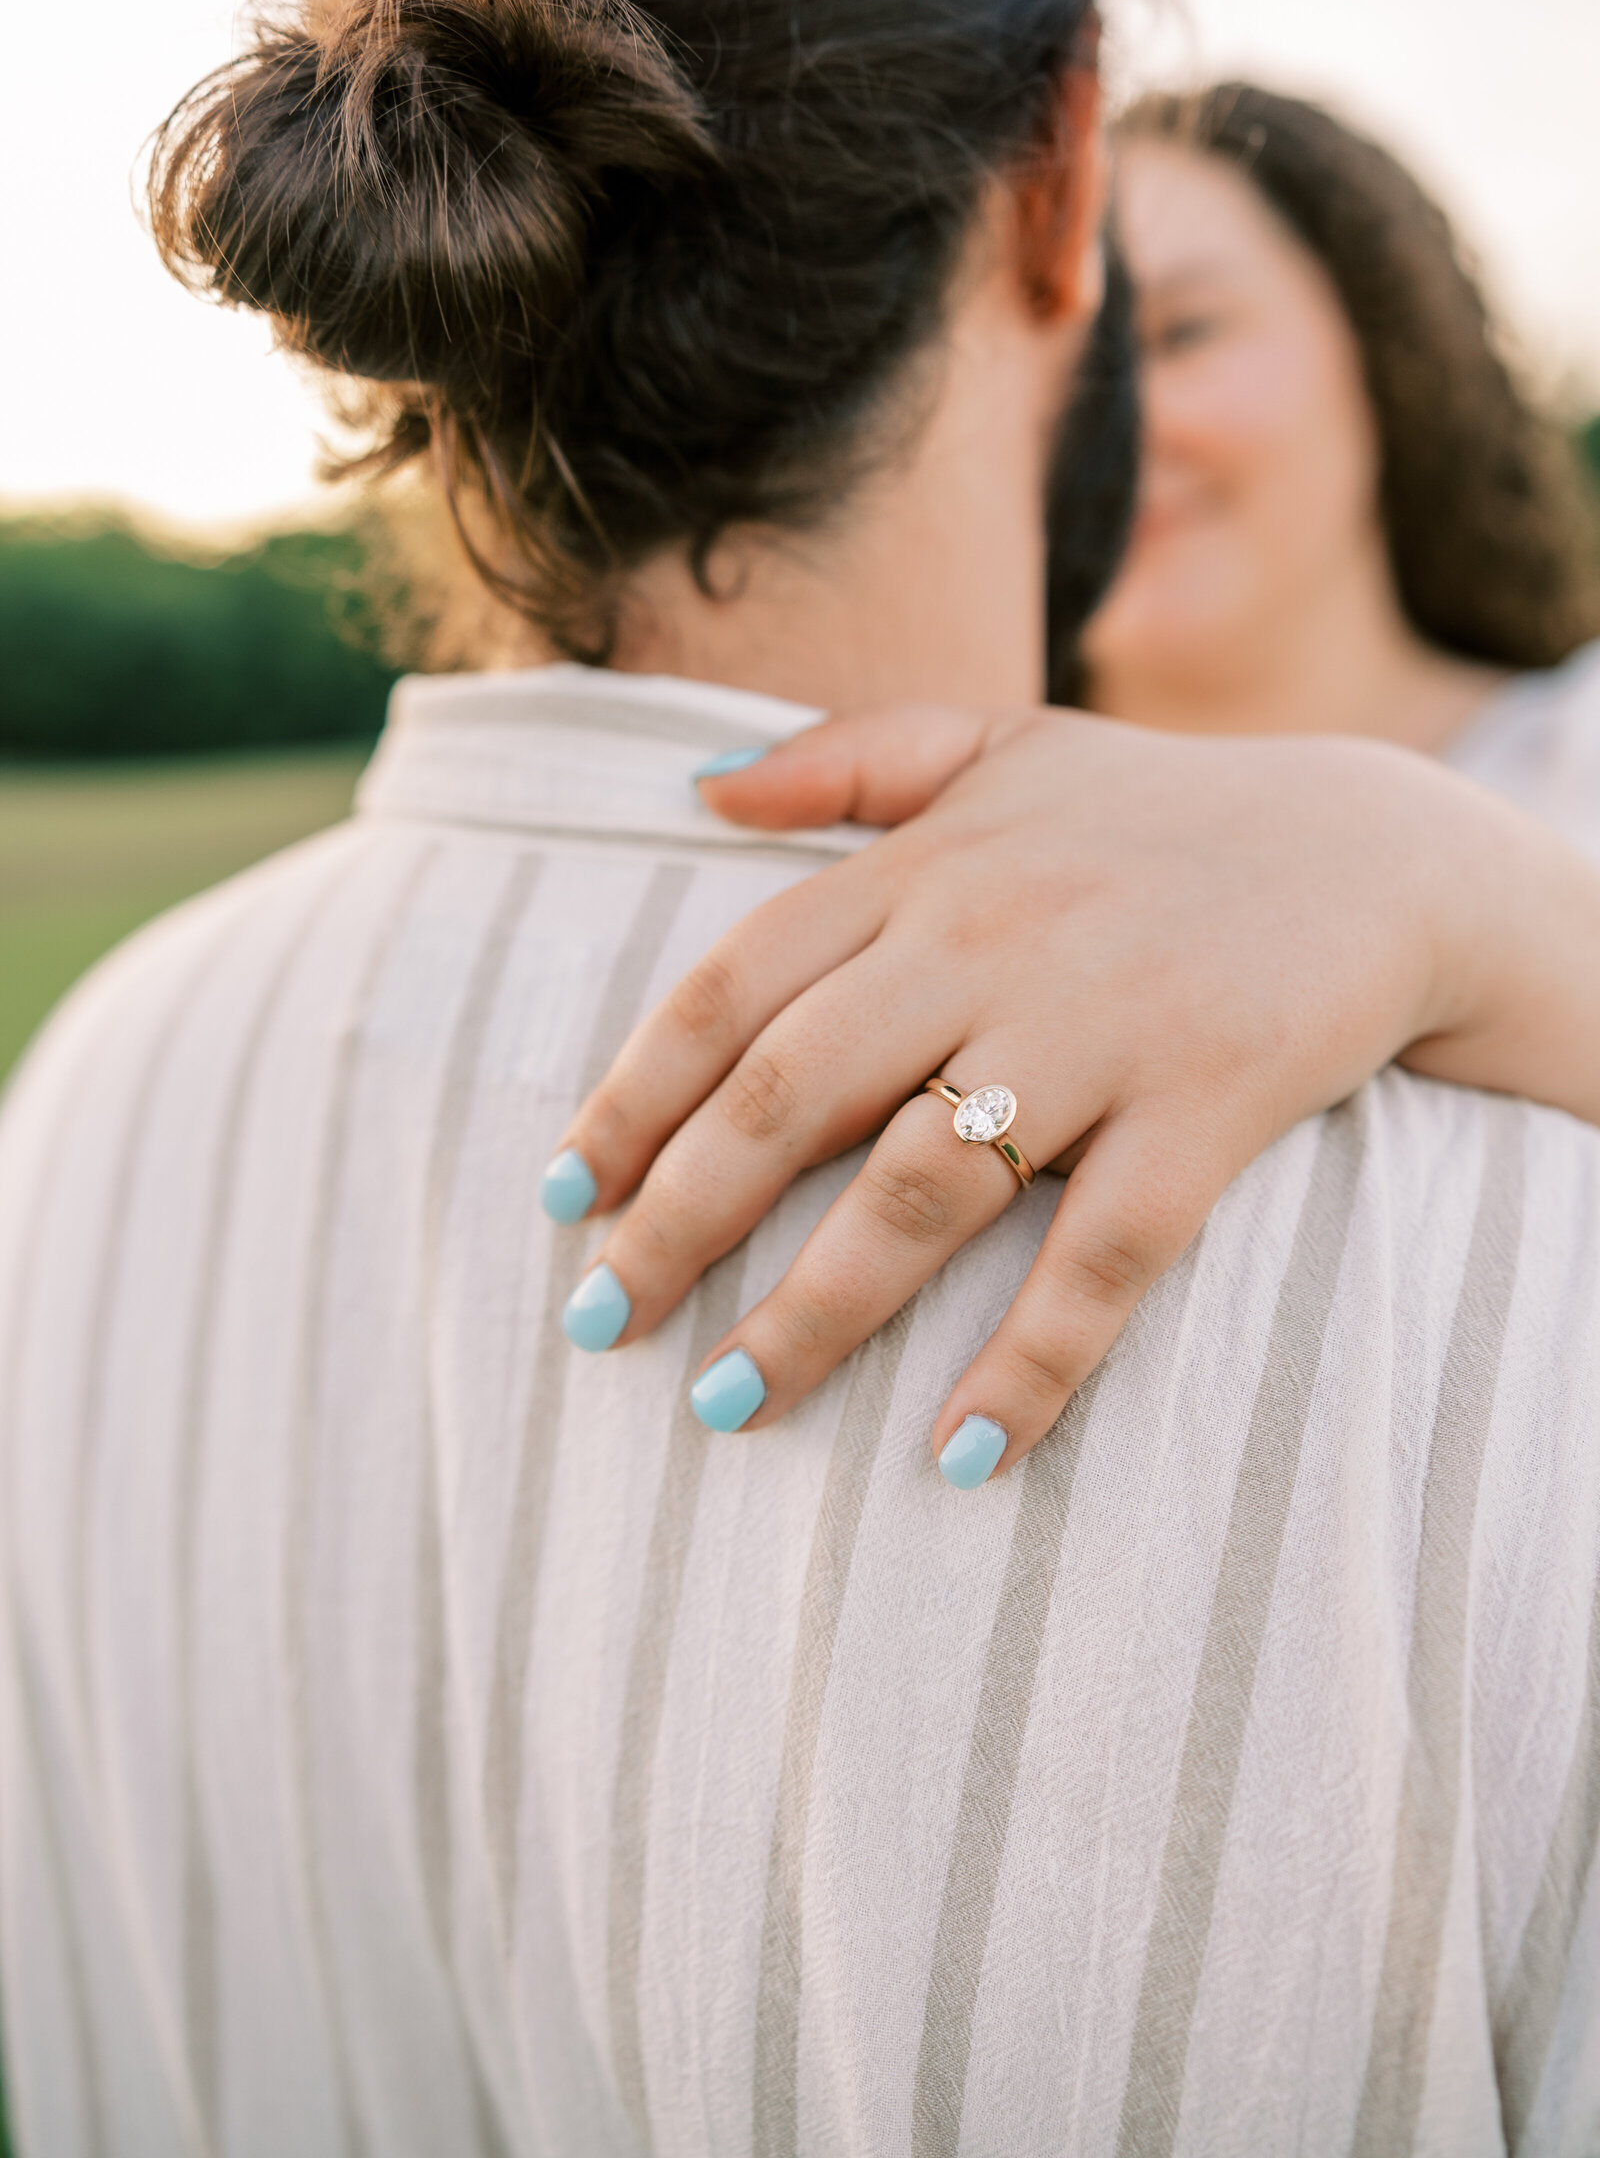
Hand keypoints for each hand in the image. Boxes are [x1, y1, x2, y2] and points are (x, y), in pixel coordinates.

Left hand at [549, 704, 1599, 1481]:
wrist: (1378, 849)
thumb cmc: (1159, 810)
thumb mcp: (997, 739)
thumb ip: (842, 757)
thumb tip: (691, 792)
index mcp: (923, 869)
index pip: (734, 986)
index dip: (633, 1095)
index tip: (562, 1195)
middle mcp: (990, 944)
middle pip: (794, 1095)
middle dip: (678, 1219)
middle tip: (599, 1322)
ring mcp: (1100, 1032)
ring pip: (922, 1190)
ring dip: (812, 1309)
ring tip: (724, 1402)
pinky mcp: (1207, 1112)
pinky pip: (1104, 1258)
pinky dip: (1032, 1363)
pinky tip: (961, 1458)